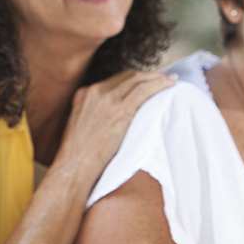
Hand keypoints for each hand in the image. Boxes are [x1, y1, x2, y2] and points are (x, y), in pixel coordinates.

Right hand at [54, 69, 175, 183]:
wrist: (74, 168)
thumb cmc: (79, 157)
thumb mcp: (83, 127)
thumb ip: (96, 115)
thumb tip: (114, 118)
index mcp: (85, 94)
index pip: (115, 79)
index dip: (134, 78)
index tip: (147, 81)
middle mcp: (95, 91)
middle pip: (128, 75)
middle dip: (148, 75)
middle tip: (163, 78)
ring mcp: (107, 99)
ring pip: (137, 79)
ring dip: (157, 77)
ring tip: (169, 80)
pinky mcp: (119, 110)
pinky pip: (144, 90)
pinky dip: (159, 84)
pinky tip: (169, 84)